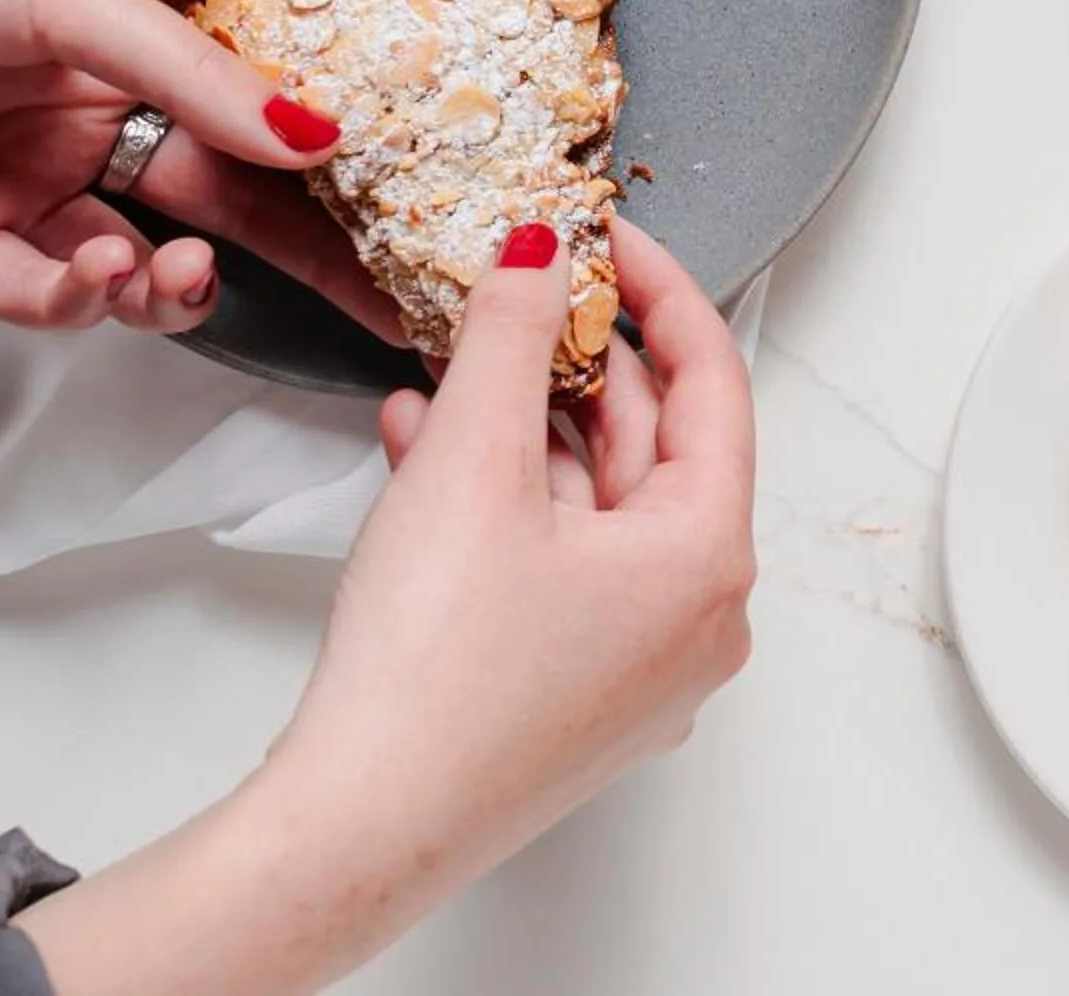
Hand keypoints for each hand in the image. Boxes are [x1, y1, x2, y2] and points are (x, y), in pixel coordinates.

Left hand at [0, 0, 394, 336]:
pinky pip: (21, 297)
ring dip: (161, 288)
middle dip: (289, 262)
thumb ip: (195, 75)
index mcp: (120, 60)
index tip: (400, 236)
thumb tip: (316, 132)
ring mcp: (4, 189)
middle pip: (209, 215)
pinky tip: (90, 274)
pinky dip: (67, 302)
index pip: (249, 139)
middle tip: (355, 292)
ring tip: (163, 270)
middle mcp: (71, 129)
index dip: (326, 190)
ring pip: (121, 276)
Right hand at [18, 218, 755, 995]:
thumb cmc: (431, 680)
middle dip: (573, 363)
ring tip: (450, 366)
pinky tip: (423, 450)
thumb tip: (538, 259)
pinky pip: (556, 565)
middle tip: (523, 293)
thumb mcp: (474, 462)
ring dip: (520, 429)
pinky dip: (501, 504)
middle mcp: (695, 620)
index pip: (713, 383)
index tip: (613, 241)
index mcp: (709, 559)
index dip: (662, 292)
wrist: (355, 828)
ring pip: (593, 507)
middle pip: (653, 447)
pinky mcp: (571, 695)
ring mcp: (637, 666)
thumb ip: (513, 339)